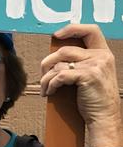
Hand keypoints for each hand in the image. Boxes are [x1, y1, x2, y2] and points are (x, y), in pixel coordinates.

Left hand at [40, 24, 121, 146]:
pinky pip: (60, 75)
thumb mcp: (91, 73)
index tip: (56, 35)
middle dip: (47, 62)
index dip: (72, 29)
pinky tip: (49, 92)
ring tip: (44, 87)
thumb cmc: (93, 97)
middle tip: (42, 74)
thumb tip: (54, 54)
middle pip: (64, 50)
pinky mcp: (88, 76)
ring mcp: (96, 66)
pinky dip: (50, 84)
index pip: (91, 30)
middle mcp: (101, 57)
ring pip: (59, 64)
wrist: (104, 117)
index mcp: (104, 53)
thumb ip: (81, 61)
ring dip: (46, 77)